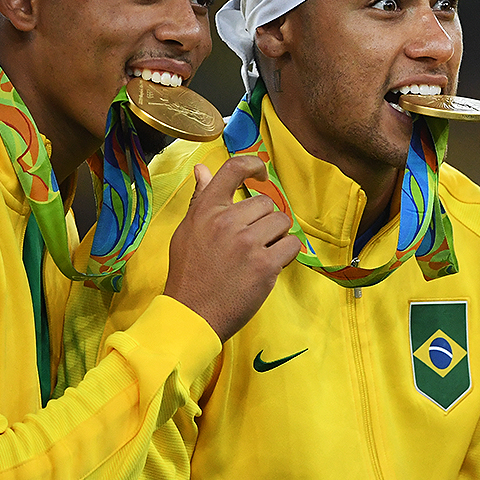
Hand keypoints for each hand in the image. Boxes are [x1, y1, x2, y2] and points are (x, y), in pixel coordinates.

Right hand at [163, 155, 300, 340]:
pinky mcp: (265, 266)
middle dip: (264, 221)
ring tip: (260, 254)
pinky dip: (286, 255)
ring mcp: (247, 244)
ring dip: (277, 237)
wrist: (192, 315)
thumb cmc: (189, 274)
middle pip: (266, 203)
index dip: (252, 164)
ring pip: (281, 222)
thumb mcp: (187, 230)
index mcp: (206, 210)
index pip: (233, 169)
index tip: (261, 172)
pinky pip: (292, 245)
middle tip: (251, 243)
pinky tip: (270, 266)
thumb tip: (203, 168)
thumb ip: (201, 199)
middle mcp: (227, 222)